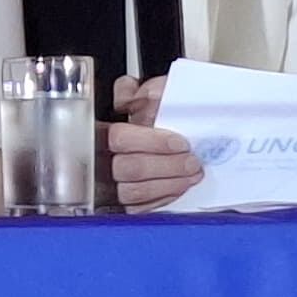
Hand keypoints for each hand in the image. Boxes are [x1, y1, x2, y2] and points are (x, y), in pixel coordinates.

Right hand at [107, 74, 200, 211]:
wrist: (177, 130)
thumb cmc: (164, 111)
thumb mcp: (162, 91)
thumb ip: (156, 87)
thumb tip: (149, 95)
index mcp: (106, 127)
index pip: (119, 137)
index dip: (151, 142)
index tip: (180, 142)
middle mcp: (104, 156)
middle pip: (128, 168)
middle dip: (166, 166)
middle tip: (192, 160)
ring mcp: (112, 182)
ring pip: (133, 192)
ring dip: (168, 183)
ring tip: (191, 174)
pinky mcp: (124, 202)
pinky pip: (140, 208)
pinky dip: (163, 198)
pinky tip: (179, 186)